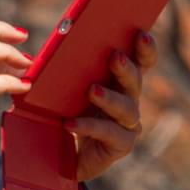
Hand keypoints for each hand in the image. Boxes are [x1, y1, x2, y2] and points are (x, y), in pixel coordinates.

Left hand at [72, 30, 156, 181]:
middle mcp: (128, 101)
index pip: (138, 62)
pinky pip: (108, 134)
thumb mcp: (60, 89)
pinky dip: (89, 126)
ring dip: (110, 98)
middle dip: (127, 69)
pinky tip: (70, 123)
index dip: (144, 49)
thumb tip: (45, 46)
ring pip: (126, 108)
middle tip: (115, 57)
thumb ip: (61, 70)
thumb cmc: (62, 114)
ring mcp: (127, 125)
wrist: (59, 155)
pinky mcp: (120, 145)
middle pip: (135, 82)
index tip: (140, 34)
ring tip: (92, 90)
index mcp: (118, 82)